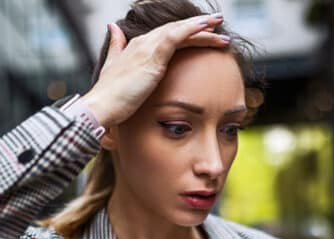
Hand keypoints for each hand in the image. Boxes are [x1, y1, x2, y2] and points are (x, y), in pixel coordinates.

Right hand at [82, 13, 229, 127]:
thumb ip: (117, 48)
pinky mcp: (152, 55)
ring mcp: (148, 47)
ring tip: (220, 25)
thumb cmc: (111, 97)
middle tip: (218, 25)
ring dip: (202, 27)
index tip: (205, 34)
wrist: (102, 106)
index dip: (187, 33)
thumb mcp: (114, 68)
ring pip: (180, 31)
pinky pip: (176, 36)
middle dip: (199, 27)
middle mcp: (144, 43)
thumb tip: (113, 28)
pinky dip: (192, 30)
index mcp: (139, 47)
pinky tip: (207, 27)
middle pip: (177, 30)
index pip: (168, 36)